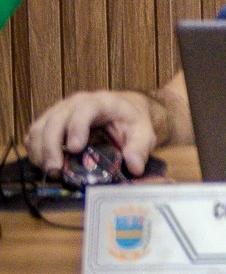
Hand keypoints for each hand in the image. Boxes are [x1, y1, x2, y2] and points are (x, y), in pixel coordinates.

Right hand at [24, 89, 165, 176]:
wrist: (122, 109)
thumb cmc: (131, 120)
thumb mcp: (143, 132)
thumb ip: (140, 148)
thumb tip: (135, 168)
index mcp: (100, 102)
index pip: (84, 109)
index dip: (76, 127)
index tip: (75, 148)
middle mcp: (74, 103)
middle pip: (56, 120)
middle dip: (52, 146)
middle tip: (55, 169)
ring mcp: (59, 111)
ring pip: (40, 127)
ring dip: (40, 151)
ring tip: (50, 171)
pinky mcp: (49, 122)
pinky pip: (34, 134)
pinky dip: (35, 150)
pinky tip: (43, 165)